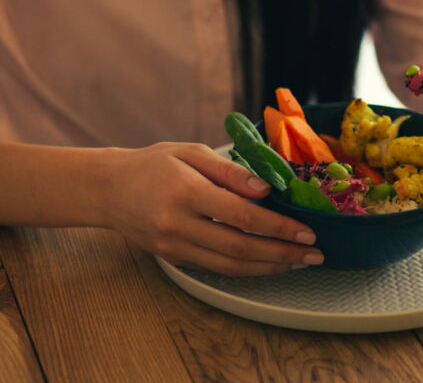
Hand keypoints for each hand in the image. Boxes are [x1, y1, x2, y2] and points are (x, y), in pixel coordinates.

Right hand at [102, 142, 322, 275]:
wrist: (109, 189)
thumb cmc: (154, 164)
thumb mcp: (192, 153)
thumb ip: (231, 171)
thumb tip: (267, 190)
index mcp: (186, 192)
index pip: (241, 215)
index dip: (278, 228)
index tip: (306, 232)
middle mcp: (178, 224)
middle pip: (239, 247)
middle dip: (282, 254)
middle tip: (313, 255)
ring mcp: (174, 246)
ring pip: (230, 266)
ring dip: (269, 268)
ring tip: (298, 263)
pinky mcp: (173, 259)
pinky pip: (216, 269)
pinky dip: (246, 269)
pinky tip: (269, 264)